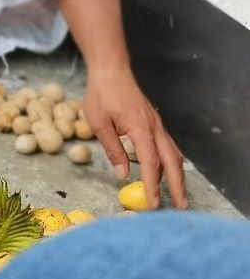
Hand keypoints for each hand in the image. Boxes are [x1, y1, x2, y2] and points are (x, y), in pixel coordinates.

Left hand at [84, 64, 186, 208]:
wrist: (111, 71)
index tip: (153, 203)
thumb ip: (113, 149)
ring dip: (177, 176)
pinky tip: (168, 172)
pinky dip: (171, 162)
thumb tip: (123, 174)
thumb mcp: (99, 124)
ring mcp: (157, 125)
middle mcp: (154, 128)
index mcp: (141, 128)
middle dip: (177, 186)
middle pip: (172, 161)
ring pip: (173, 154)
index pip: (151, 163)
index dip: (153, 185)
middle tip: (179, 207)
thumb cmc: (101, 95)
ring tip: (176, 195)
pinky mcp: (154, 123)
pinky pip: (167, 146)